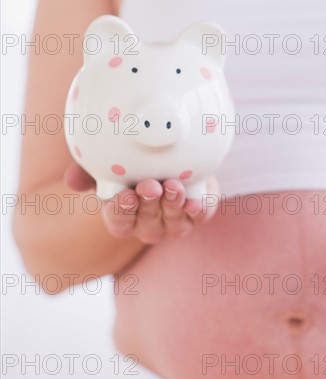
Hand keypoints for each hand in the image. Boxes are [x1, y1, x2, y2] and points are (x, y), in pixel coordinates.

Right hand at [64, 162, 218, 243]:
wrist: (172, 154)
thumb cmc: (133, 162)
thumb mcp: (110, 162)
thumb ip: (90, 169)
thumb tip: (72, 180)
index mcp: (124, 216)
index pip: (119, 222)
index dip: (121, 211)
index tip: (125, 195)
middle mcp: (148, 224)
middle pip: (147, 222)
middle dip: (149, 204)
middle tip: (150, 185)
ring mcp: (174, 221)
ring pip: (174, 222)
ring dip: (173, 204)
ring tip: (173, 185)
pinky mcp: (198, 212)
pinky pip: (200, 216)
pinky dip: (198, 210)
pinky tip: (195, 201)